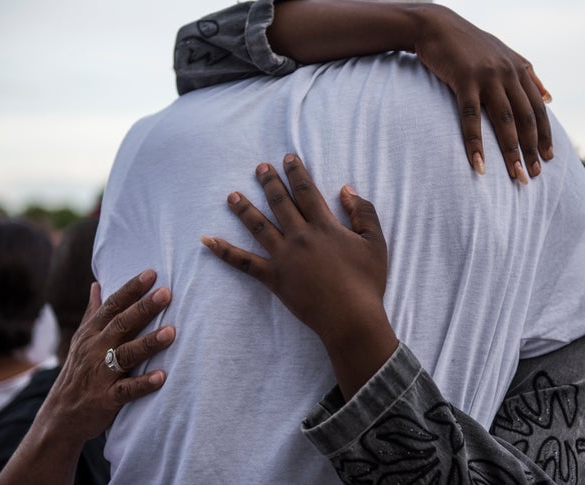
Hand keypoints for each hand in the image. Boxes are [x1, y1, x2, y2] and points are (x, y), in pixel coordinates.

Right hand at [42, 270, 174, 443]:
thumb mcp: (81, 340)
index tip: (151, 273)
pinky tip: (162, 377)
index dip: (131, 289)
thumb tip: (96, 284)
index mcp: (92, 333)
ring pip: (126, 355)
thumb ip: (93, 313)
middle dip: (144, 308)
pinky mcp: (106, 399)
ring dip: (148, 343)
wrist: (59, 418)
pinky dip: (143, 384)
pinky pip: (126, 390)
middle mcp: (95, 350)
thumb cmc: (78, 373)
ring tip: (171, 332)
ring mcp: (100, 374)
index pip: (112, 306)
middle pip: (121, 324)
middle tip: (166, 293)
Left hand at [202, 154, 396, 398]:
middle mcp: (301, 236)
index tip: (288, 158)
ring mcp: (284, 257)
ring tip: (232, 195)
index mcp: (325, 226)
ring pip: (259, 226)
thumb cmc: (367, 282)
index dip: (296, 172)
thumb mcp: (376, 243)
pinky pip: (244, 263)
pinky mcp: (274, 278)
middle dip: (269, 182)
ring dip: (244, 209)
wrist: (352, 318)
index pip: (306, 191)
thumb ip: (364, 213)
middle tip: (260, 168)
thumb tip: (346, 190)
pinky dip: (225, 252)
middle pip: (280, 203)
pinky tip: (208, 241)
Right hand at [414, 4, 552, 182]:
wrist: (436, 25)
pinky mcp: (465, 80)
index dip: (544, 135)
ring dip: (511, 152)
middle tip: (533, 175)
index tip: (548, 159)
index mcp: (518, 70)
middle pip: (525, 119)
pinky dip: (476, 144)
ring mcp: (487, 77)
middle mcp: (508, 74)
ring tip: (516, 176)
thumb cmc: (468, 44)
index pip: (537, 109)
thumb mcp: (504, 54)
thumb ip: (529, 75)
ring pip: (505, 121)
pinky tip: (479, 165)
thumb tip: (550, 97)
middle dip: (532, 150)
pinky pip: (472, 118)